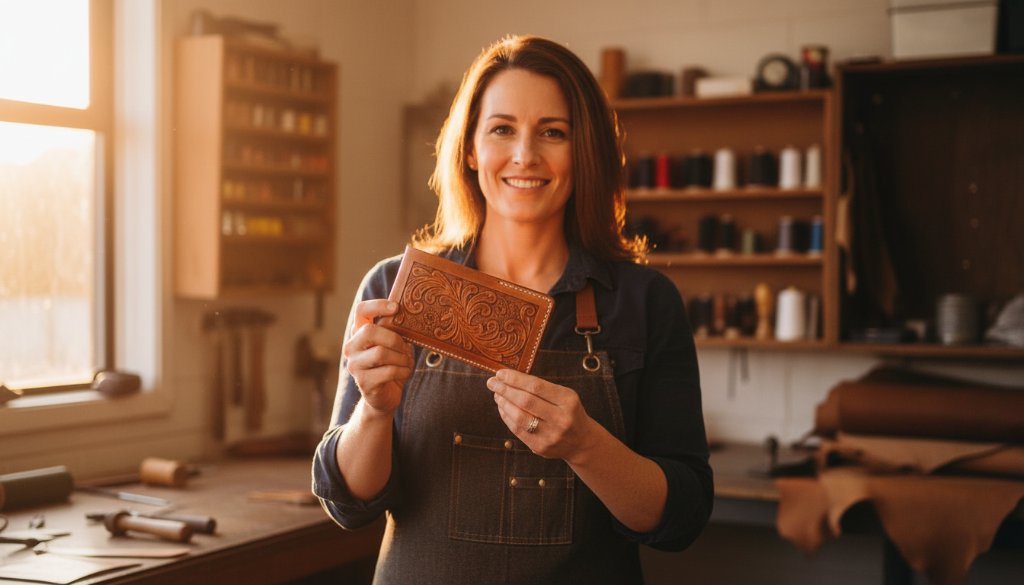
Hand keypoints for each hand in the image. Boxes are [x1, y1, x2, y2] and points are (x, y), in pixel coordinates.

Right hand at [342, 300, 413, 416]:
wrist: (385, 396)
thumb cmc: (392, 364)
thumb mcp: (395, 344)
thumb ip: (396, 330)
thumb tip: (412, 316)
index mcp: (359, 332)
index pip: (361, 310)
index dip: (378, 306)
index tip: (396, 307)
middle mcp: (351, 347)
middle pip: (370, 332)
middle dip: (394, 338)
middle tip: (405, 346)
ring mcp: (354, 365)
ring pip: (381, 353)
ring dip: (401, 358)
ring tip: (406, 362)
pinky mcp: (363, 382)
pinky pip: (388, 371)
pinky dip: (403, 371)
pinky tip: (404, 373)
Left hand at [486, 369, 597, 461]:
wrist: (581, 441)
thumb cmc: (568, 412)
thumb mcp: (564, 395)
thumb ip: (541, 388)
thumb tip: (509, 378)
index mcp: (568, 400)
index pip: (536, 386)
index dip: (515, 379)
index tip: (500, 373)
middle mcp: (561, 418)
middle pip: (526, 401)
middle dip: (505, 390)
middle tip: (492, 382)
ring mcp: (551, 435)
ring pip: (519, 417)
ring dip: (503, 404)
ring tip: (497, 395)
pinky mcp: (540, 447)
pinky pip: (517, 430)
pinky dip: (507, 417)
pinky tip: (503, 408)